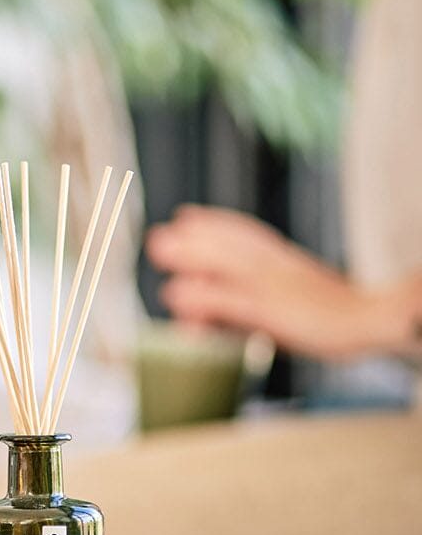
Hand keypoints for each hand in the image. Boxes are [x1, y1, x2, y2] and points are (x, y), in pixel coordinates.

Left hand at [145, 206, 379, 361]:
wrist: (375, 319)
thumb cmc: (340, 316)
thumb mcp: (302, 302)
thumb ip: (270, 304)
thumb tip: (236, 311)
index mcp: (288, 261)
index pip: (249, 234)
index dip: (218, 224)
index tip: (188, 216)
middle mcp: (276, 267)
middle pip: (230, 244)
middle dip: (194, 237)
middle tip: (160, 234)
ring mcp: (272, 286)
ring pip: (225, 264)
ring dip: (191, 255)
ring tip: (158, 248)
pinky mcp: (272, 311)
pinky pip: (231, 301)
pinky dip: (203, 298)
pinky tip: (177, 296)